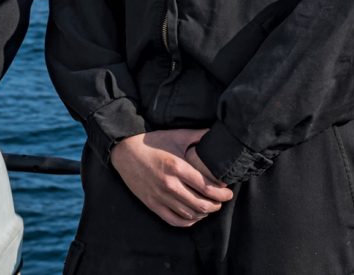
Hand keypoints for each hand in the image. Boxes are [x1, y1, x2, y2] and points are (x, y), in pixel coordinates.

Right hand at [110, 129, 232, 227]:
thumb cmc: (152, 142)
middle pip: (200, 204)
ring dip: (203, 214)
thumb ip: (198, 135)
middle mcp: (169, 184)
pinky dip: (188, 221)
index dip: (222, 194)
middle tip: (221, 201)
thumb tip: (216, 132)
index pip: (206, 187)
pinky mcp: (152, 204)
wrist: (125, 151)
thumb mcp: (176, 135)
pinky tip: (194, 216)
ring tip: (210, 207)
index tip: (228, 193)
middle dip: (216, 205)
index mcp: (177, 167)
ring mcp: (160, 196)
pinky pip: (174, 220)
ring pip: (189, 214)